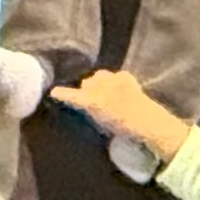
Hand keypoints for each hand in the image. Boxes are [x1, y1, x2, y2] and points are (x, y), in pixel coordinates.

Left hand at [50, 69, 190, 160]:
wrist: (145, 123)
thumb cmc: (144, 117)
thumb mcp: (137, 100)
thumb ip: (126, 95)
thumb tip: (118, 103)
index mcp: (125, 78)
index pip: (110, 76)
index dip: (104, 84)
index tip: (104, 91)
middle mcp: (111, 78)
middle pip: (96, 77)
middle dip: (93, 86)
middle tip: (97, 101)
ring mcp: (101, 89)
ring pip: (87, 85)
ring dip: (86, 92)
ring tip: (87, 103)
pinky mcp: (92, 101)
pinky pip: (74, 96)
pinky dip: (64, 95)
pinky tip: (54, 93)